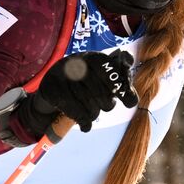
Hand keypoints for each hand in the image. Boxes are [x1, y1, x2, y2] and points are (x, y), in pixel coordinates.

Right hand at [18, 50, 137, 135]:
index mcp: (94, 57)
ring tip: (91, 111)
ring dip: (93, 114)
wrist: (52, 89)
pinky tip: (85, 126)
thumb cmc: (84, 84)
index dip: (122, 87)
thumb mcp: (102, 78)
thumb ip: (120, 83)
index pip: (113, 69)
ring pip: (89, 104)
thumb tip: (132, 98)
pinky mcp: (51, 88)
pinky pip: (74, 111)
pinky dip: (83, 121)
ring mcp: (62, 73)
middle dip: (107, 104)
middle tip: (105, 105)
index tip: (129, 102)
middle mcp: (78, 61)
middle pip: (102, 93)